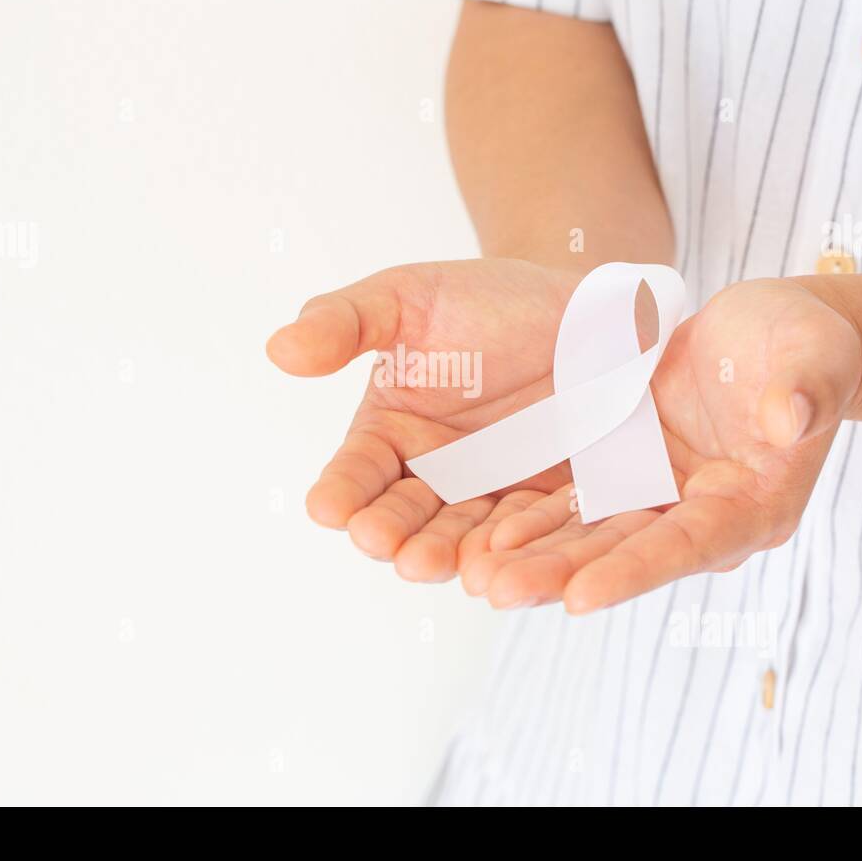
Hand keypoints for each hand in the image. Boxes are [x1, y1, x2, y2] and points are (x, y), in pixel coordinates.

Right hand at [266, 258, 583, 580]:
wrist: (581, 312)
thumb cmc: (485, 300)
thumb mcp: (408, 296)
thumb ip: (346, 320)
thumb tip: (280, 348)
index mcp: (388, 434)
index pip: (355, 471)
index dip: (342, 491)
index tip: (328, 506)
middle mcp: (433, 476)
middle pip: (404, 518)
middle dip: (391, 533)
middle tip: (384, 544)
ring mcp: (490, 496)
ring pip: (461, 537)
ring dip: (447, 555)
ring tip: (436, 564)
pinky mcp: (544, 506)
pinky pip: (528, 534)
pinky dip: (515, 551)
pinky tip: (503, 562)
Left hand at [461, 276, 861, 612]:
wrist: (769, 333)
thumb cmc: (803, 342)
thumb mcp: (813, 352)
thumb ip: (805, 388)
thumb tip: (788, 417)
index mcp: (753, 505)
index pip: (691, 546)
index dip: (635, 570)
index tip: (580, 596)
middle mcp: (702, 517)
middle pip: (627, 555)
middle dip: (564, 575)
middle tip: (500, 593)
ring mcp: (659, 499)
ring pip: (591, 537)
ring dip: (536, 557)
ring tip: (477, 578)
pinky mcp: (627, 474)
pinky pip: (574, 504)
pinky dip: (532, 520)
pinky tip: (484, 535)